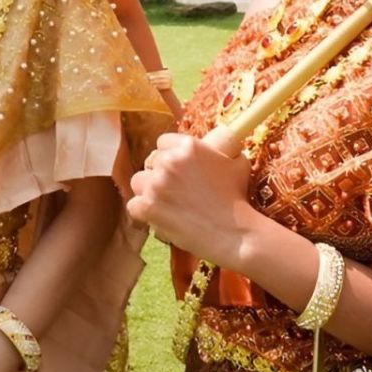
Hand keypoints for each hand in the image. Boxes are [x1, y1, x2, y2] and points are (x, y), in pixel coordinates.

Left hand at [127, 132, 255, 265]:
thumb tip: (220, 138)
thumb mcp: (237, 162)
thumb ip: (224, 147)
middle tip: (174, 190)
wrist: (234, 233)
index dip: (169, 155)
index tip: (177, 168)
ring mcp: (156, 185)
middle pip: (150, 162)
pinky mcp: (148, 207)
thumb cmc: (238, 199)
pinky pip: (134, 206)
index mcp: (188, 146)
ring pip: (138, 182)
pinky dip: (144, 213)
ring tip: (165, 204)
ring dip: (148, 191)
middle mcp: (169, 161)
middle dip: (160, 175)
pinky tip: (159, 217)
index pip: (163, 142)